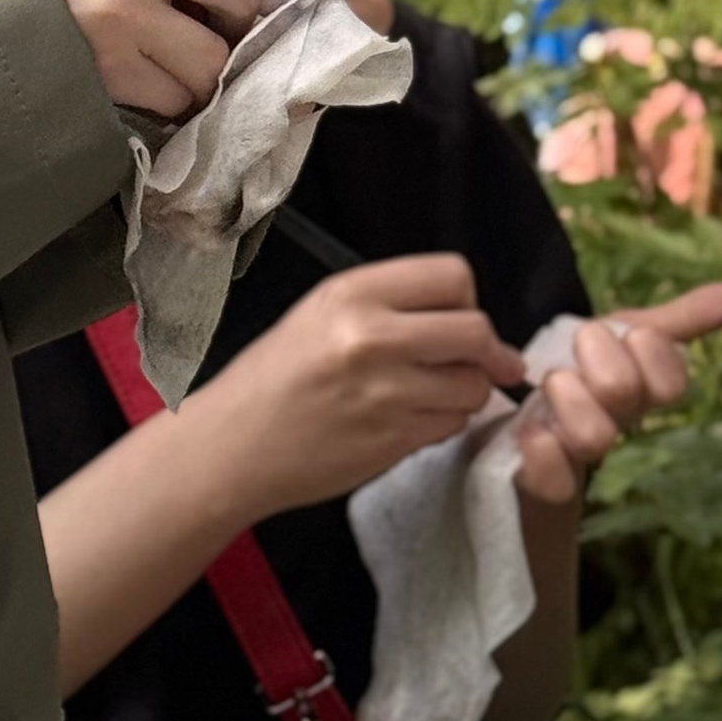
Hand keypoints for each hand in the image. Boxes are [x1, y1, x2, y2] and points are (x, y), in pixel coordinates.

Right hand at [201, 252, 528, 523]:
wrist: (234, 444)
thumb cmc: (274, 377)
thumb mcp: (320, 314)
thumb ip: (389, 306)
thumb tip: (466, 318)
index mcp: (351, 294)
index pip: (452, 276)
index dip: (464, 299)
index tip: (456, 318)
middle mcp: (372, 338)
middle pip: (476, 330)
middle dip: (486, 349)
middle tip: (483, 361)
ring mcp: (386, 393)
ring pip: (473, 385)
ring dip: (467, 391)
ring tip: (435, 394)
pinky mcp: (394, 440)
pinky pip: (453, 424)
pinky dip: (446, 422)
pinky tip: (414, 419)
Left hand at [512, 279, 721, 505]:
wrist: (522, 424)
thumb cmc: (587, 371)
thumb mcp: (629, 332)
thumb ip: (689, 316)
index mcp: (646, 393)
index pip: (673, 379)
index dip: (650, 350)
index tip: (625, 334)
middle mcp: (620, 426)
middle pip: (625, 393)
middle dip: (595, 359)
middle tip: (574, 354)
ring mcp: (583, 458)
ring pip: (594, 438)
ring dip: (566, 397)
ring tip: (549, 385)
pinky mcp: (544, 483)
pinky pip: (555, 483)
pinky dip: (542, 450)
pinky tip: (532, 431)